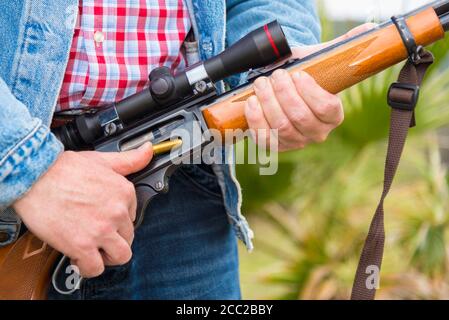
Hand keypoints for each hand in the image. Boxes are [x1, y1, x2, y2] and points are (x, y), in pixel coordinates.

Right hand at [13, 143, 152, 277]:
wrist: (34, 176)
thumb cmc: (63, 169)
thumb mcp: (102, 160)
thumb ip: (129, 160)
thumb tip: (148, 151)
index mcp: (124, 192)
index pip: (132, 216)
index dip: (118, 221)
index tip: (105, 220)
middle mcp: (117, 212)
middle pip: (128, 237)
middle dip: (114, 239)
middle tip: (98, 236)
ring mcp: (102, 230)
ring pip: (120, 256)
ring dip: (107, 256)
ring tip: (94, 249)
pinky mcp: (83, 245)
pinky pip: (95, 268)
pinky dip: (88, 267)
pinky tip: (80, 257)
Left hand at [245, 24, 374, 151]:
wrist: (282, 91)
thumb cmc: (304, 76)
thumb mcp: (322, 61)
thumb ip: (342, 47)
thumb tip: (368, 30)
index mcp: (333, 115)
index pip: (326, 108)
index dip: (309, 91)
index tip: (297, 73)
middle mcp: (317, 132)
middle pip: (300, 117)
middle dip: (284, 93)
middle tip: (276, 75)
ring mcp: (295, 142)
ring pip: (281, 126)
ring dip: (268, 102)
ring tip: (261, 83)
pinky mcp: (275, 146)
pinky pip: (265, 138)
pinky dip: (256, 119)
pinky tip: (252, 101)